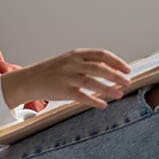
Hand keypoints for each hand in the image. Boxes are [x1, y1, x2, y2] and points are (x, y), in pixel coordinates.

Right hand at [2, 48, 132, 109]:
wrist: (29, 80)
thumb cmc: (52, 71)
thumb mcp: (69, 60)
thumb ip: (87, 62)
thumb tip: (111, 69)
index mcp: (76, 54)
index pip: (101, 54)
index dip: (116, 62)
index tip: (127, 69)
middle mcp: (72, 64)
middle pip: (99, 68)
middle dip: (116, 75)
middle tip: (128, 81)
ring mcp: (67, 77)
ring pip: (92, 82)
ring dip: (108, 89)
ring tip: (119, 94)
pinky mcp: (62, 91)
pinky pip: (81, 96)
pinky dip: (94, 101)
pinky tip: (103, 105)